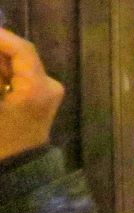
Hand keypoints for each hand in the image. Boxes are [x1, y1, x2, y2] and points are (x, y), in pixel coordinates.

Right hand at [0, 28, 64, 160]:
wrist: (15, 174)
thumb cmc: (0, 142)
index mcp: (38, 87)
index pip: (23, 51)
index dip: (2, 39)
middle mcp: (49, 85)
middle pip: (22, 58)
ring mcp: (48, 92)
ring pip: (21, 67)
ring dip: (1, 63)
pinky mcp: (42, 100)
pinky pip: (22, 79)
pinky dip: (5, 75)